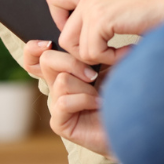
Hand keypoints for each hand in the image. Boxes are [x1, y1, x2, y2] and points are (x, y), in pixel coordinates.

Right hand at [22, 39, 110, 156]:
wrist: (130, 123)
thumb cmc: (120, 94)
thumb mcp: (110, 66)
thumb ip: (96, 53)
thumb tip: (91, 39)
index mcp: (64, 72)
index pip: (35, 57)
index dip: (33, 48)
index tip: (48, 43)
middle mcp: (56, 87)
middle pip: (47, 60)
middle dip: (72, 62)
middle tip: (92, 74)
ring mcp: (56, 105)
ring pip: (61, 81)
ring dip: (85, 87)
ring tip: (100, 95)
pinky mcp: (59, 123)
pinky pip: (65, 102)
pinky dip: (85, 100)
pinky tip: (99, 104)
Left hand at [46, 0, 163, 64]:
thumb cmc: (153, 19)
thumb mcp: (118, 17)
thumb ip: (96, 24)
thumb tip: (73, 47)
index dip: (60, 22)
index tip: (84, 37)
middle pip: (64, 37)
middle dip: (86, 54)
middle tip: (110, 55)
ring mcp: (93, 6)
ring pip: (77, 49)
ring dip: (101, 58)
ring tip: (122, 51)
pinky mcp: (101, 18)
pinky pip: (93, 53)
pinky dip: (112, 59)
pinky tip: (129, 50)